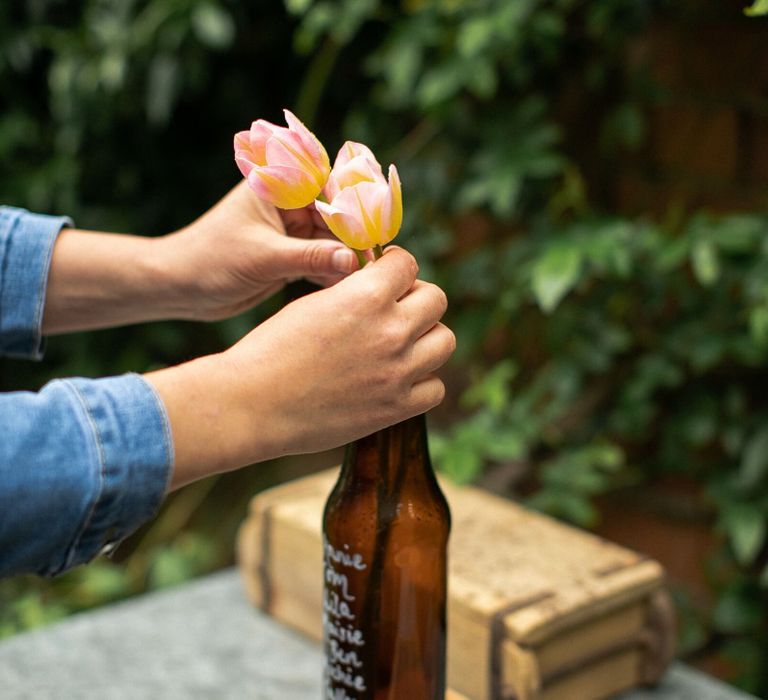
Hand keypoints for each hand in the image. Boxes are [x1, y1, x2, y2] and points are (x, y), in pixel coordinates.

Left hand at [42, 181, 357, 333]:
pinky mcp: (293, 255)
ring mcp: (293, 230)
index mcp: (279, 184)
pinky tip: (351, 288)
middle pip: (338, 214)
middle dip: (358, 237)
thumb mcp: (263, 257)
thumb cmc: (210, 260)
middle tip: (378, 262)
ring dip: (350, 257)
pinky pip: (325, 260)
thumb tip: (354, 260)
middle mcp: (290, 203)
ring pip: (335, 239)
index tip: (375, 233)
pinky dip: (336, 273)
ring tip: (369, 278)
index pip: (330, 186)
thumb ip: (310, 258)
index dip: (356, 208)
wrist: (180, 288)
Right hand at [147, 247, 455, 487]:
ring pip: (445, 341)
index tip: (386, 278)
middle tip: (394, 312)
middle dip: (416, 300)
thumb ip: (354, 294)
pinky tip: (398, 380)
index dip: (395, 268)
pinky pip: (435, 388)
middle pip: (436, 300)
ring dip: (426, 339)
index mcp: (366, 296)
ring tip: (401, 346)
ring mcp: (398, 372)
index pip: (408, 264)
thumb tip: (380, 287)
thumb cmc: (271, 350)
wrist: (252, 404)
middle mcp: (391, 331)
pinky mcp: (395, 409)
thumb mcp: (313, 304)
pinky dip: (423, 382)